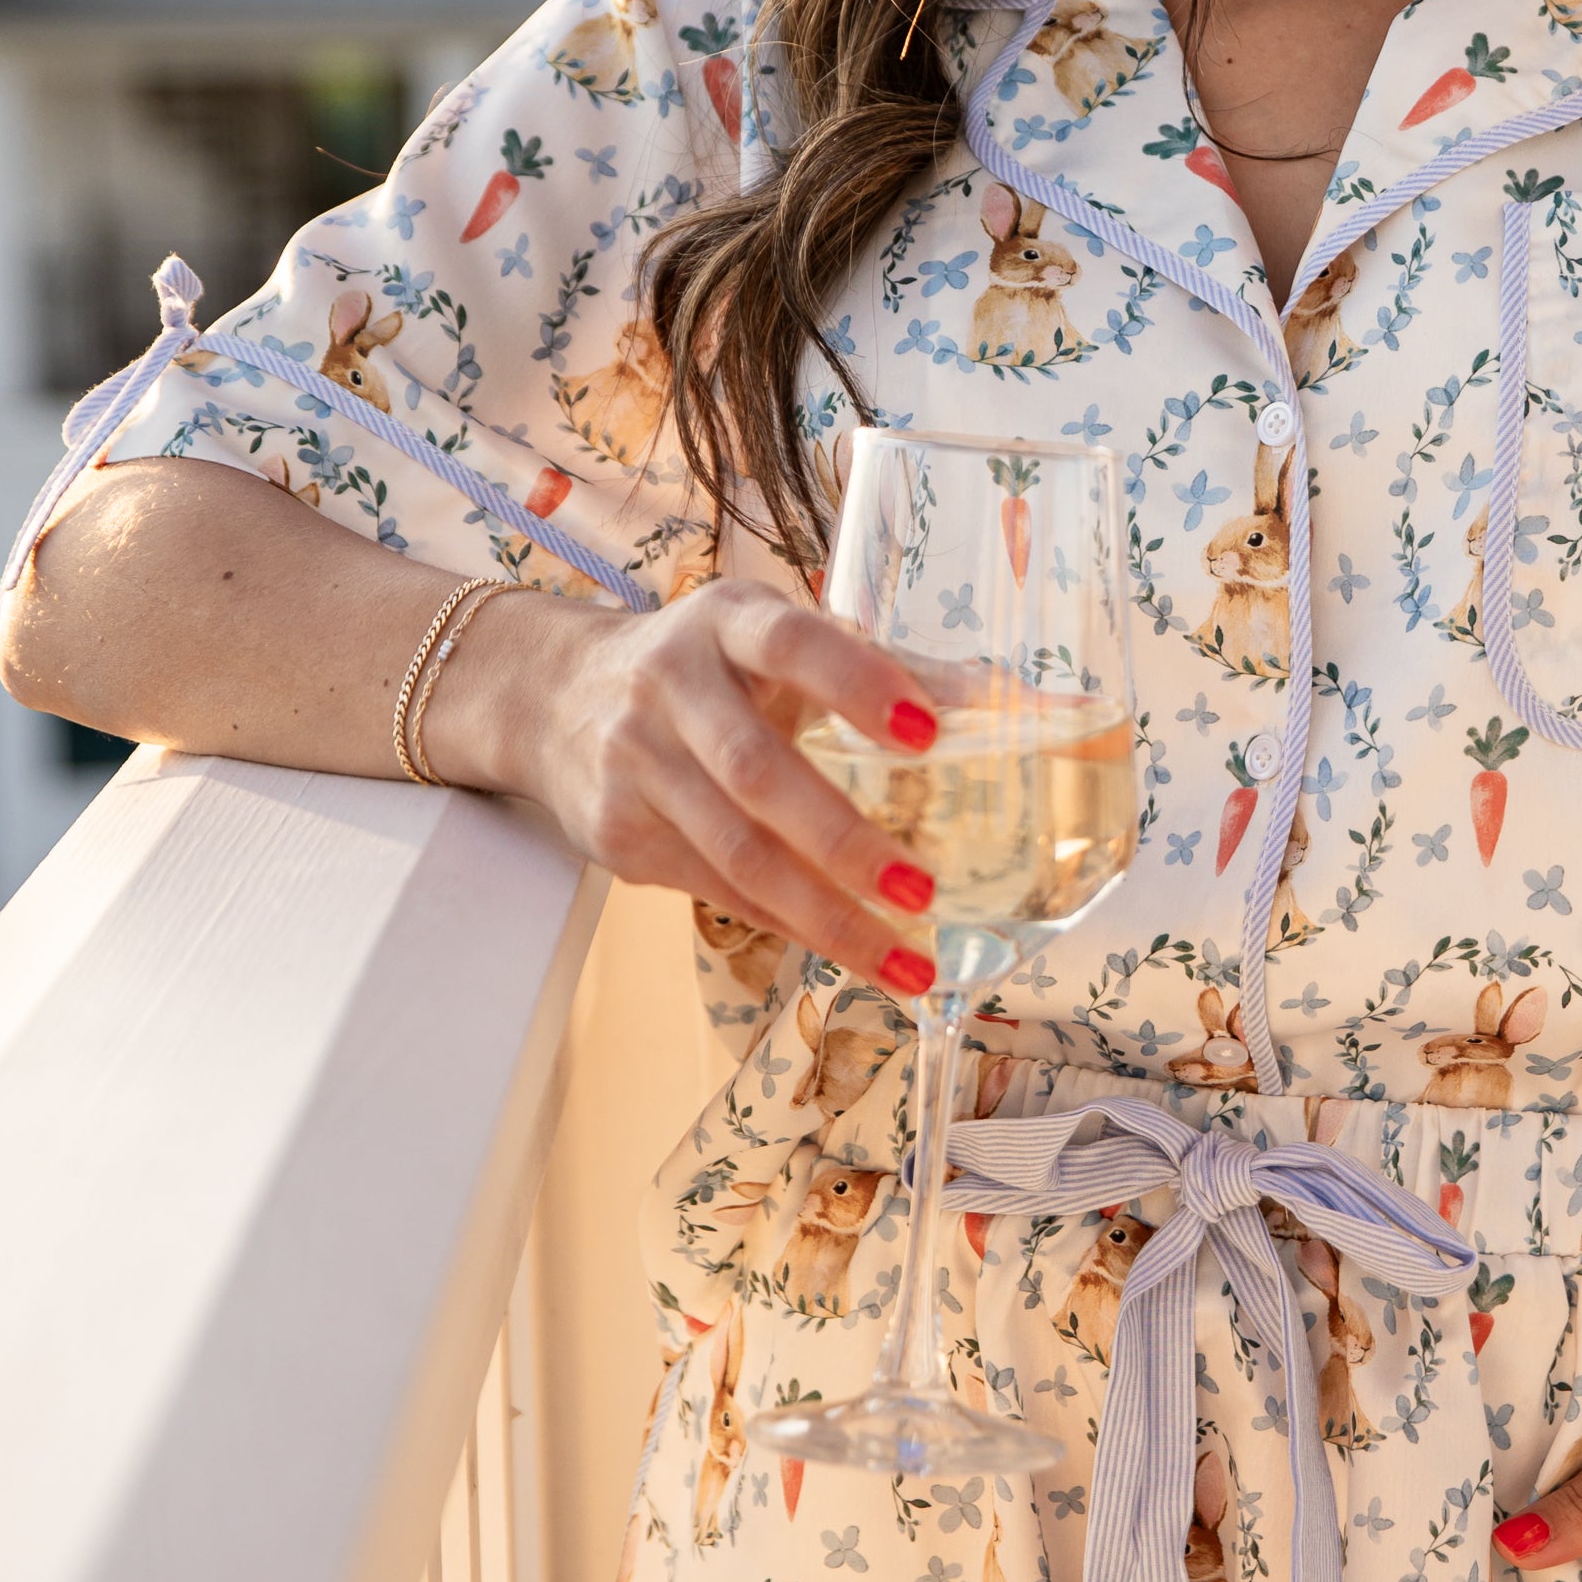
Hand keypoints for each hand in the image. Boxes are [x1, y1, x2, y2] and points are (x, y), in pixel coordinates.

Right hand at [428, 579, 952, 995]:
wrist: (557, 696)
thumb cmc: (709, 667)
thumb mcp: (780, 640)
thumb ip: (893, 667)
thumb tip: (1025, 704)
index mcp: (727, 622)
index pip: (792, 645)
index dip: (858, 682)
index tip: (928, 732)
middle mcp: (670, 686)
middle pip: (757, 774)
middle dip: (844, 841)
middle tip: (922, 890)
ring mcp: (636, 763)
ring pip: (734, 854)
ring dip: (827, 916)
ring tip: (905, 958)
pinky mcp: (618, 833)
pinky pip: (716, 890)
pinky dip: (788, 923)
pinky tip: (847, 948)